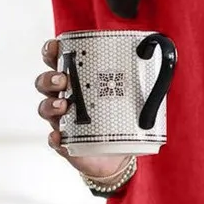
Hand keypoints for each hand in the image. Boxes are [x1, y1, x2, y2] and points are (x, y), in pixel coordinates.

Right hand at [35, 38, 133, 179]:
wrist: (117, 157)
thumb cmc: (120, 122)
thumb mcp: (130, 100)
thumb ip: (141, 83)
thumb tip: (160, 62)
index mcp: (77, 83)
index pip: (58, 63)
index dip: (51, 53)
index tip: (54, 46)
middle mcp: (65, 100)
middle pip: (45, 83)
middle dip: (50, 78)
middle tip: (63, 79)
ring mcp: (62, 122)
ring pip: (44, 109)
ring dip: (50, 104)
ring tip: (63, 105)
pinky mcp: (66, 144)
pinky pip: (54, 142)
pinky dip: (55, 140)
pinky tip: (60, 139)